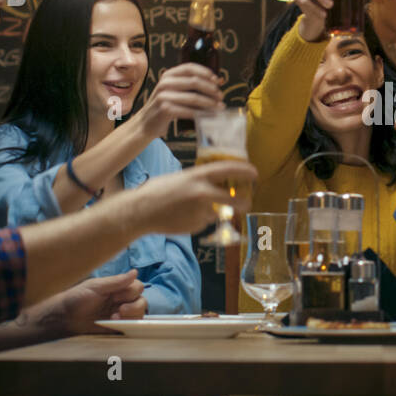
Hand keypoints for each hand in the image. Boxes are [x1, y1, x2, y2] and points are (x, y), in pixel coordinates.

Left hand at [55, 270, 148, 334]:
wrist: (64, 317)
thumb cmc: (77, 298)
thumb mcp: (96, 287)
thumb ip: (116, 281)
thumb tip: (135, 272)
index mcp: (117, 288)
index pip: (137, 287)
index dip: (131, 292)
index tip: (116, 296)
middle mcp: (121, 300)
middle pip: (141, 301)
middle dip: (133, 306)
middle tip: (119, 309)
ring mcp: (120, 314)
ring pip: (139, 314)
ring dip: (130, 316)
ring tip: (114, 318)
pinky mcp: (117, 327)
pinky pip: (131, 326)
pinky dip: (127, 325)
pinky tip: (113, 324)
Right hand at [130, 160, 258, 234]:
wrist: (140, 212)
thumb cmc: (156, 191)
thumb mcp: (180, 177)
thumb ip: (198, 180)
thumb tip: (214, 181)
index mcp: (198, 176)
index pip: (229, 169)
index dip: (245, 170)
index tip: (255, 173)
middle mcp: (203, 193)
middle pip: (234, 199)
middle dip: (244, 202)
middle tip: (246, 203)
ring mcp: (201, 211)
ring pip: (217, 212)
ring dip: (212, 211)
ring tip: (190, 208)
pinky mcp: (197, 226)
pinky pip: (204, 222)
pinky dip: (198, 220)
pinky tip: (182, 217)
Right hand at [133, 63, 223, 140]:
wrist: (146, 123)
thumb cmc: (165, 106)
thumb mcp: (174, 91)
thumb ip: (190, 86)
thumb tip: (218, 81)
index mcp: (168, 75)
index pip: (190, 68)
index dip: (206, 72)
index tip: (217, 80)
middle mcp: (165, 83)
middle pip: (195, 82)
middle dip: (211, 89)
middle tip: (221, 96)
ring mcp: (164, 96)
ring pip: (194, 98)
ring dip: (210, 103)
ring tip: (219, 107)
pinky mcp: (165, 110)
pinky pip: (189, 111)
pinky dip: (202, 114)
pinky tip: (209, 116)